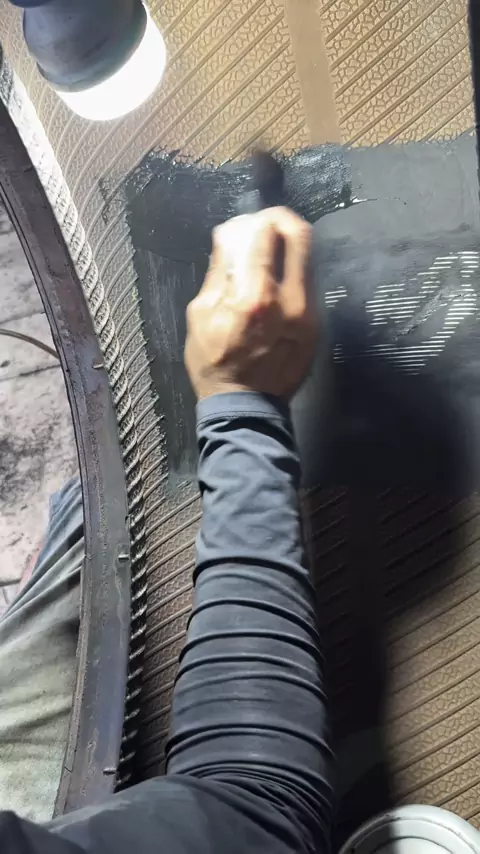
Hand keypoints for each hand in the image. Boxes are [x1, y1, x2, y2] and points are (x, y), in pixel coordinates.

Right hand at [185, 206, 317, 400]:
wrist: (247, 409)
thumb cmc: (215, 363)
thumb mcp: (201, 315)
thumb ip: (219, 271)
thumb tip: (230, 234)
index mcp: (254, 297)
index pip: (263, 233)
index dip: (252, 220)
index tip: (243, 225)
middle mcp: (290, 300)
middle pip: (299, 234)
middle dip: (280, 220)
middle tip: (265, 224)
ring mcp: (309, 313)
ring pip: (308, 257)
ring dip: (288, 246)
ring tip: (268, 254)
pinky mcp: (318, 324)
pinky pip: (309, 284)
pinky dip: (293, 273)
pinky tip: (276, 283)